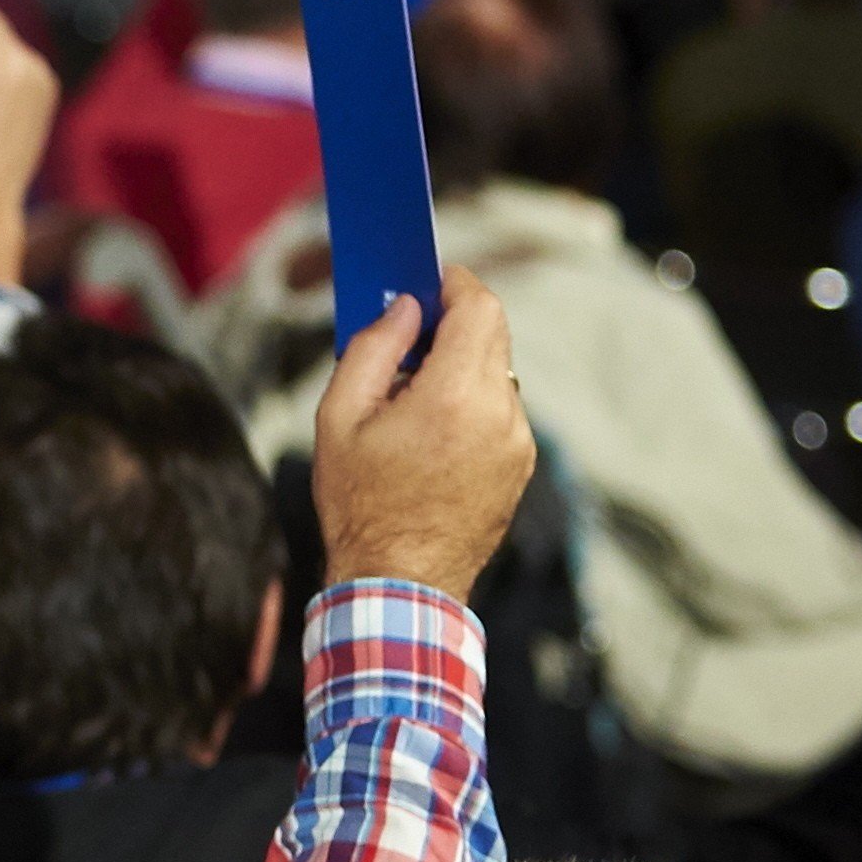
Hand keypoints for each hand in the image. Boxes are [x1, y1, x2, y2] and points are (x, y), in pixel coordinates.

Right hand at [312, 269, 537, 600]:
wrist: (399, 583)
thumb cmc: (360, 503)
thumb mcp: (339, 418)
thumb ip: (373, 349)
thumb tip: (404, 309)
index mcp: (453, 396)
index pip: (479, 308)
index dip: (456, 283)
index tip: (429, 279)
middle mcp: (499, 413)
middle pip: (493, 334)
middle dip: (455, 323)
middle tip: (410, 334)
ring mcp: (518, 442)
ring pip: (496, 373)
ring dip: (460, 368)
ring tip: (412, 402)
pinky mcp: (521, 465)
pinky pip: (500, 411)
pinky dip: (471, 404)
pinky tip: (432, 436)